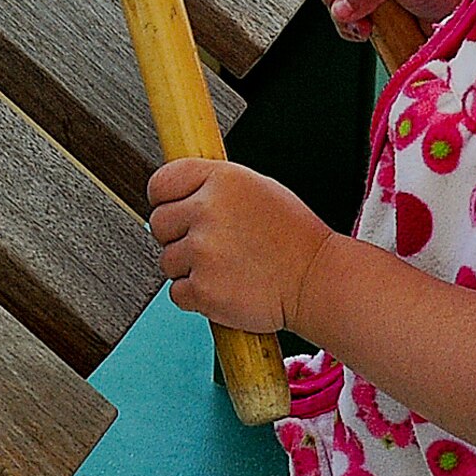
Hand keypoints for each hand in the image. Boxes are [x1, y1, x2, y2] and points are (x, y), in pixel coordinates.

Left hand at [147, 158, 332, 334]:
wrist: (317, 280)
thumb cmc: (293, 236)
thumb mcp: (256, 187)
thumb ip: (213, 186)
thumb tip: (177, 193)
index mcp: (220, 179)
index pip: (161, 183)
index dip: (164, 199)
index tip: (173, 208)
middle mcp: (207, 211)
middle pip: (158, 223)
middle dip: (178, 235)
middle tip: (211, 243)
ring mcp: (202, 252)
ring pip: (167, 261)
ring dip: (189, 268)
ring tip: (226, 266)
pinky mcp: (202, 289)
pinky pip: (177, 292)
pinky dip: (196, 295)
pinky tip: (225, 285)